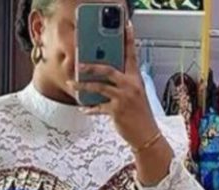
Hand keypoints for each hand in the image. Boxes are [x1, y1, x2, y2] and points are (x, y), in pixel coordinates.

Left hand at [68, 21, 157, 148]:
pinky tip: (83, 108)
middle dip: (91, 66)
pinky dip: (90, 108)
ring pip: (99, 87)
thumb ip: (124, 83)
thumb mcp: (136, 95)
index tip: (127, 25)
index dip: (129, 39)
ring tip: (72, 85)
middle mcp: (130, 85)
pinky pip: (98, 107)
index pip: (132, 55)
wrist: (146, 135)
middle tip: (79, 64)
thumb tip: (105, 78)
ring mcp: (123, 98)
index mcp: (136, 79)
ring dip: (83, 86)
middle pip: (108, 69)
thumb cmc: (140, 115)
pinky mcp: (116, 111)